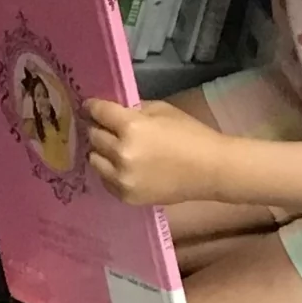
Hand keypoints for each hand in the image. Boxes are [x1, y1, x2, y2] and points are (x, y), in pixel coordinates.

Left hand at [84, 98, 224, 207]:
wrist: (211, 170)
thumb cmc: (191, 135)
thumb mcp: (162, 110)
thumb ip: (134, 110)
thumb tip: (113, 111)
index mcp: (131, 127)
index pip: (98, 112)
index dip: (92, 107)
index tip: (89, 107)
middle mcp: (121, 153)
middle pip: (93, 136)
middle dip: (98, 129)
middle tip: (106, 127)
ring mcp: (122, 178)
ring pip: (94, 159)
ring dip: (101, 151)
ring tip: (114, 149)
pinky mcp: (127, 196)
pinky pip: (105, 179)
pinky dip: (110, 171)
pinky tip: (123, 166)